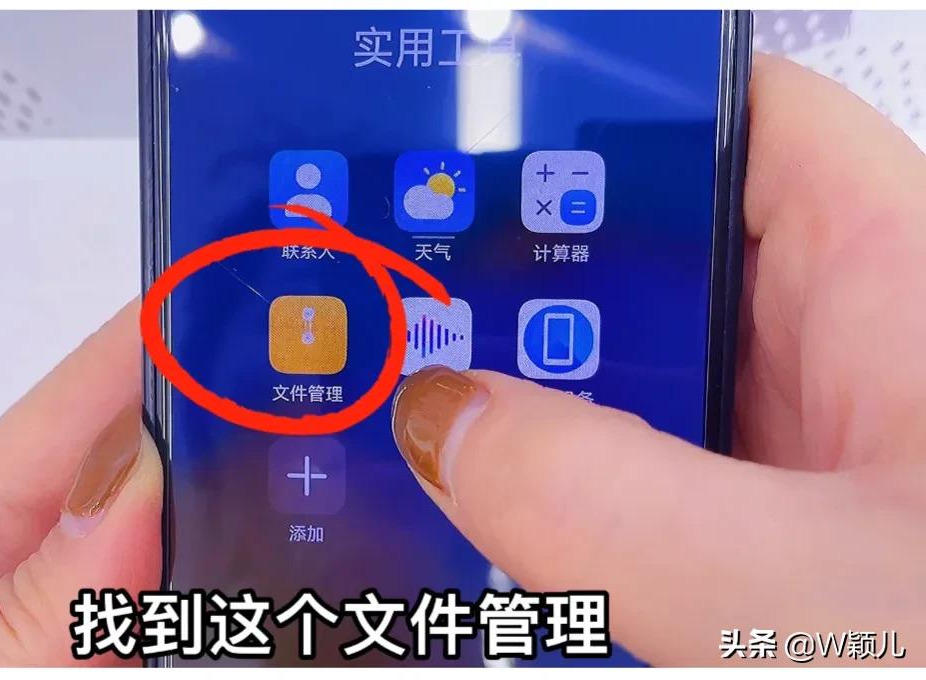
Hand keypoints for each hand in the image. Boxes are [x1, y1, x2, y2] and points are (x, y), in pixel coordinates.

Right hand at [391, 54, 925, 665]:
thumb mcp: (825, 597)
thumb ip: (619, 504)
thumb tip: (443, 423)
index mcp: (887, 280)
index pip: (730, 115)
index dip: (599, 101)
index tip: (459, 139)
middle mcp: (837, 351)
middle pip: (646, 255)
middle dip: (515, 282)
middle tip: (381, 312)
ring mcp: (793, 455)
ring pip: (627, 386)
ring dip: (523, 411)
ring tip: (398, 427)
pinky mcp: (764, 543)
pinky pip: (634, 488)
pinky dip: (557, 505)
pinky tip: (475, 533)